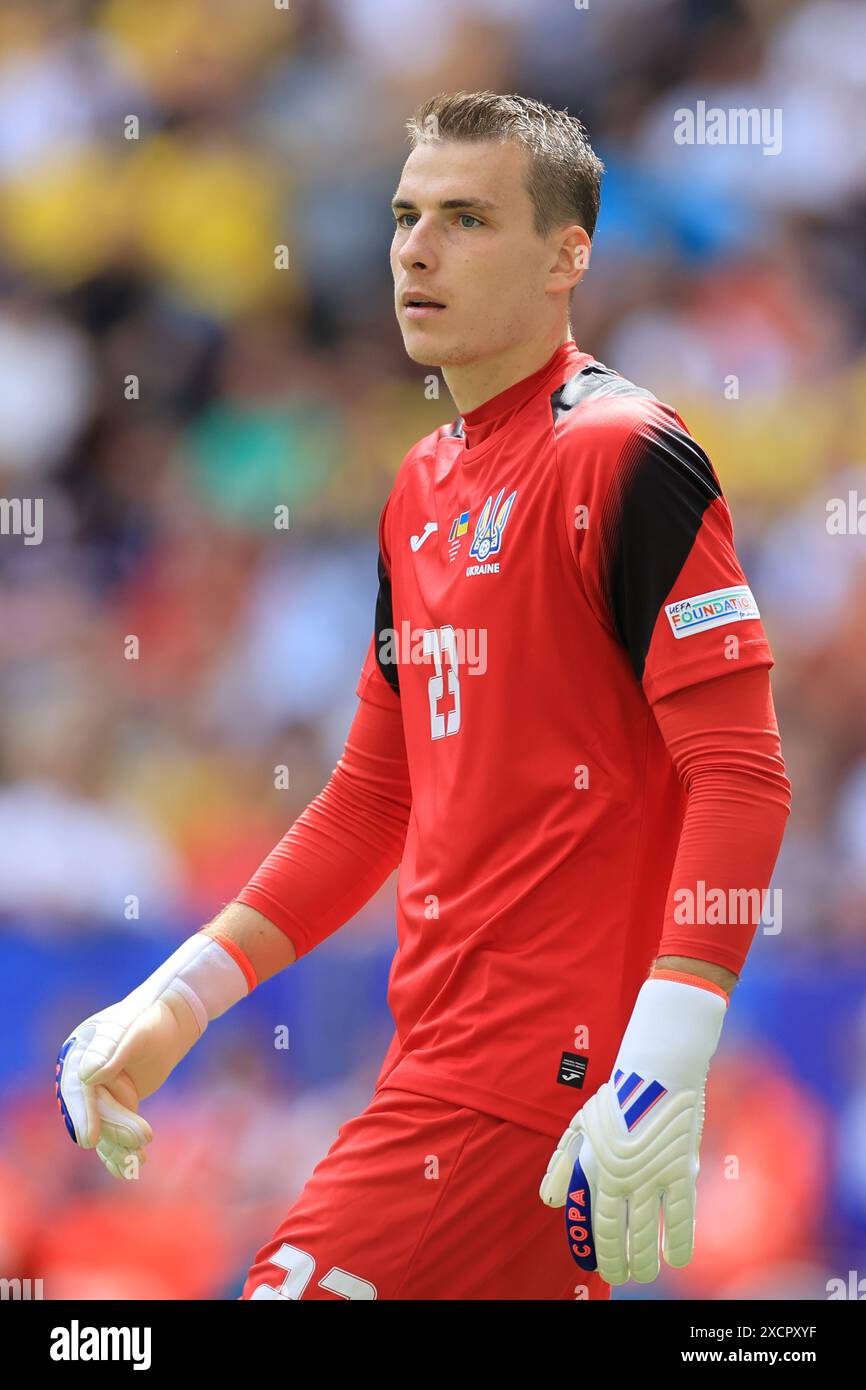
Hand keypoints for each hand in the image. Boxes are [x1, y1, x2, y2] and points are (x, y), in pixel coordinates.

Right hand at [56, 992, 200, 1178]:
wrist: (169, 1020)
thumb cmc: (150, 1018)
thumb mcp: (135, 1030)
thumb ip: (111, 1050)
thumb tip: (86, 1075)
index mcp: (79, 1052)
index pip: (77, 1088)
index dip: (83, 1114)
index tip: (89, 1140)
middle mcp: (82, 1075)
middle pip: (94, 1111)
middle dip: (115, 1128)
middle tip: (143, 1138)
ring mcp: (98, 1092)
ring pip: (103, 1126)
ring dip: (118, 1146)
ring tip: (137, 1161)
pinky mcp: (113, 1105)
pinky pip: (113, 1132)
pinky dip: (121, 1150)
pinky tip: (131, 1168)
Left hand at [539, 1069, 706, 1283]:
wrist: (657, 1074)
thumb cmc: (617, 1101)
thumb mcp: (581, 1126)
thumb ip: (563, 1164)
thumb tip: (547, 1201)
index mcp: (599, 1169)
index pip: (598, 1224)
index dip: (602, 1251)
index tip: (603, 1267)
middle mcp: (625, 1178)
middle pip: (624, 1234)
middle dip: (623, 1262)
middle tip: (625, 1275)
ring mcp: (654, 1175)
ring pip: (651, 1232)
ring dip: (648, 1259)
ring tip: (646, 1272)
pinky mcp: (682, 1170)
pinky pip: (682, 1217)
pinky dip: (680, 1242)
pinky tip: (677, 1258)